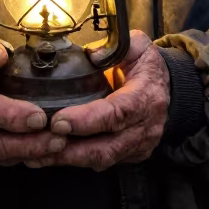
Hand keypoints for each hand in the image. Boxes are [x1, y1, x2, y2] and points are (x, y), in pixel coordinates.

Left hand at [32, 30, 169, 170]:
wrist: (170, 88)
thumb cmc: (148, 67)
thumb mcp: (138, 46)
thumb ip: (117, 47)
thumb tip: (92, 55)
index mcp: (145, 97)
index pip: (115, 113)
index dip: (86, 120)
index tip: (58, 121)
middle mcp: (144, 127)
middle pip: (107, 147)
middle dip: (72, 150)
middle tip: (41, 143)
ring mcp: (138, 145)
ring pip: (103, 159)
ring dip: (69, 159)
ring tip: (38, 154)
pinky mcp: (131, 155)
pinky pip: (103, 162)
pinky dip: (77, 161)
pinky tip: (52, 156)